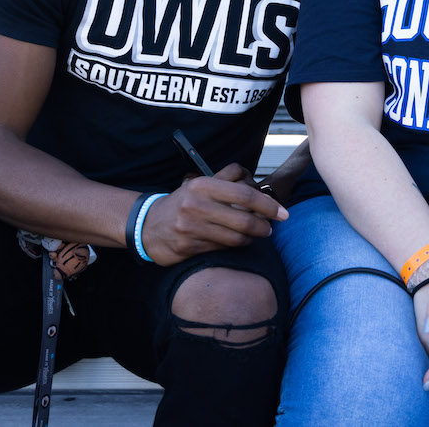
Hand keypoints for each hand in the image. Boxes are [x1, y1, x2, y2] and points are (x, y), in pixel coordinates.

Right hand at [141, 162, 288, 264]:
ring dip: (252, 238)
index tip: (282, 212)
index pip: (245, 194)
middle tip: (271, 228)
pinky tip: (238, 243)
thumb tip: (258, 182)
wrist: (146, 226)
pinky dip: (235, 246)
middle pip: (244, 218)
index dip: (268, 204)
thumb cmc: (182, 202)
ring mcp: (190, 228)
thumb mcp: (200, 183)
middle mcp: (195, 205)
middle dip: (264, 226)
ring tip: (256, 235)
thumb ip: (228, 179)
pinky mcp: (187, 248)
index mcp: (202, 185)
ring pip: (236, 237)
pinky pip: (222, 248)